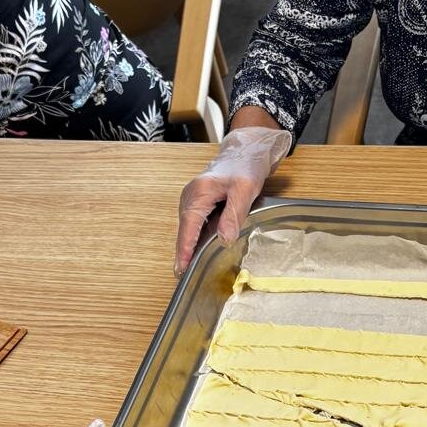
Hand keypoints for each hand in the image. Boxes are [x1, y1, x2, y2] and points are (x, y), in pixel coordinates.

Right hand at [174, 125, 290, 274]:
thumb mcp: (245, 190)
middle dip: (183, 252)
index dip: (184, 249)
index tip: (181, 268)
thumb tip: (224, 238)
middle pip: (185, 230)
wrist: (246, 151)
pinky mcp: (199, 203)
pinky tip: (198, 251)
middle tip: (182, 276)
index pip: (189, 226)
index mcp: (199, 192)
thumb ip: (234, 214)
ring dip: (189, 246)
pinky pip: (195, 224)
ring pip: (189, 228)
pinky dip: (195, 237)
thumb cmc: (245, 166)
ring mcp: (193, 199)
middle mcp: (191, 196)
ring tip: (188, 268)